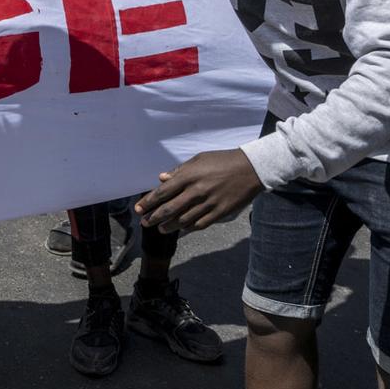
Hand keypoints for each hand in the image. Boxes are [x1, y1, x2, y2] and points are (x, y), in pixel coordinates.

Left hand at [136, 148, 263, 233]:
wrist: (251, 168)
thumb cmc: (222, 161)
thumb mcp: (199, 159)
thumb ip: (179, 171)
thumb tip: (161, 179)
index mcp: (188, 176)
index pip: (162, 192)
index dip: (148, 202)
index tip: (138, 209)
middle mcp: (196, 191)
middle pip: (169, 209)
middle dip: (154, 218)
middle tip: (145, 222)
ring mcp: (208, 203)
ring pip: (183, 220)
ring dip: (169, 226)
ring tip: (160, 229)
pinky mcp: (220, 212)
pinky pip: (200, 224)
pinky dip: (188, 228)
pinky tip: (181, 229)